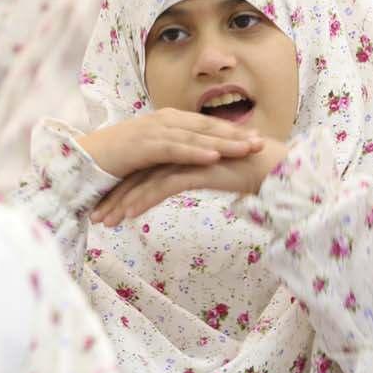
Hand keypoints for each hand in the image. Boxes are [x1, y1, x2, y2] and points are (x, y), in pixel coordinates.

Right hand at [78, 108, 263, 179]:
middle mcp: (161, 121)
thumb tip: (186, 168)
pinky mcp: (142, 145)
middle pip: (205, 128)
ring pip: (195, 137)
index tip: (255, 138)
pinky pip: (174, 149)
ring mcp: (152, 131)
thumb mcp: (147, 158)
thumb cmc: (113, 163)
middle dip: (235, 135)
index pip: (204, 126)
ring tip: (247, 150)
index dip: (230, 132)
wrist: (80, 162)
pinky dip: (195, 152)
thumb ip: (168, 157)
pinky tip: (214, 157)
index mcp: (165, 122)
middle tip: (262, 142)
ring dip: (223, 143)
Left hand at [89, 140, 290, 224]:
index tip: (105, 206)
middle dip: (113, 197)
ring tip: (105, 223)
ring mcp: (187, 157)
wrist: (277, 169)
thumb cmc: (250, 173)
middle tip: (95, 217)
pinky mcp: (196, 168)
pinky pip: (162, 187)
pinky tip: (129, 218)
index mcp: (181, 148)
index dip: (122, 188)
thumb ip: (193, 175)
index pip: (143, 168)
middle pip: (137, 173)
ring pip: (144, 181)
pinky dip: (143, 202)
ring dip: (122, 203)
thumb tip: (179, 183)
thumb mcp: (212, 174)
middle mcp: (179, 149)